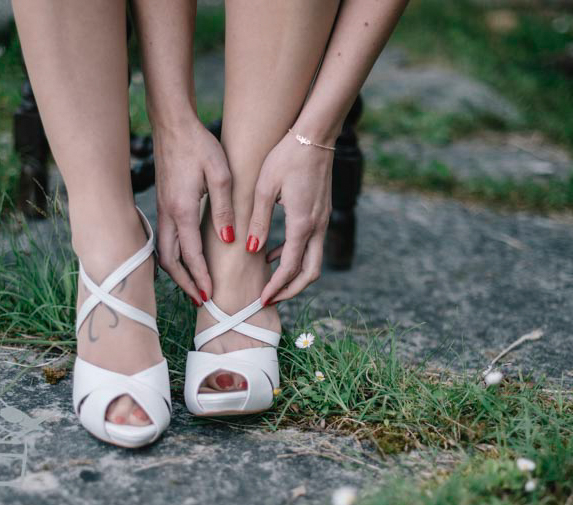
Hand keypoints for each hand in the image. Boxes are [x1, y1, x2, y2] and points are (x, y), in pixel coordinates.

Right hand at [153, 118, 233, 303]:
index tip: (210, 295)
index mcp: (182, 210)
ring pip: (164, 252)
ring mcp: (163, 209)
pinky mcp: (164, 204)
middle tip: (201, 300)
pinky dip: (174, 257)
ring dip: (178, 272)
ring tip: (194, 287)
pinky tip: (186, 262)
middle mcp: (168, 214)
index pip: (190, 255)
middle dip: (185, 283)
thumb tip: (228, 241)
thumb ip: (224, 210)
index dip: (200, 277)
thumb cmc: (200, 146)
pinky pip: (165, 240)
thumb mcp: (221, 175)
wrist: (174, 125)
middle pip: (170, 261)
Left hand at [248, 132, 333, 304]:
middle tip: (270, 300)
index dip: (276, 287)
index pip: (290, 268)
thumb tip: (251, 251)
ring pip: (314, 262)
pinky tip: (275, 254)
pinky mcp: (321, 214)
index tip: (261, 300)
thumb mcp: (264, 188)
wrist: (315, 135)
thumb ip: (258, 222)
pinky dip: (296, 257)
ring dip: (294, 276)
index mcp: (302, 224)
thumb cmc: (286, 157)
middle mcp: (317, 226)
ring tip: (270, 282)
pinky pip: (312, 246)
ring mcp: (322, 221)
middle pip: (310, 273)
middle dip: (291, 291)